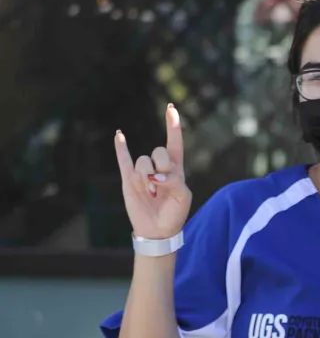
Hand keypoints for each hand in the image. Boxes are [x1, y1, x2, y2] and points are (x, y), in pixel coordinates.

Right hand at [114, 105, 191, 240]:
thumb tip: (156, 174)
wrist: (157, 229)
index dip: (173, 126)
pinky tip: (119, 135)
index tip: (171, 108)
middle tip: (162, 182)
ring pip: (143, 161)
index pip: (174, 143)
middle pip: (158, 151)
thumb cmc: (174, 212)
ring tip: (152, 191)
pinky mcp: (129, 178)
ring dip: (148, 176)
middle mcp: (158, 167)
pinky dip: (121, 147)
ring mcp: (142, 172)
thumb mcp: (183, 197)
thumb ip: (174, 181)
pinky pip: (123, 159)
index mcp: (175, 169)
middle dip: (162, 164)